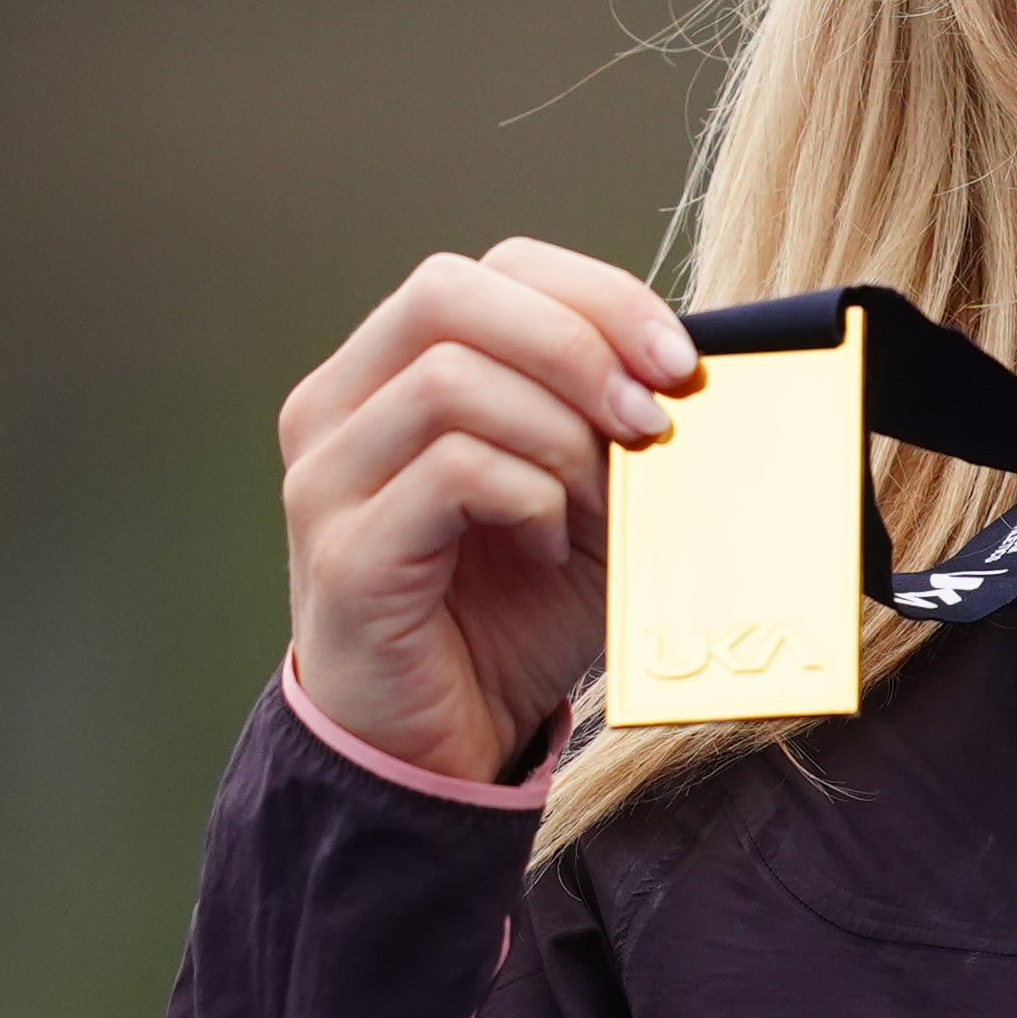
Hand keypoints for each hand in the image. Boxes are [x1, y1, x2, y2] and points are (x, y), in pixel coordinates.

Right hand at [278, 240, 696, 785]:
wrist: (442, 746)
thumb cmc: (510, 615)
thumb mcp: (581, 502)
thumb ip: (610, 427)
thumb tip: (689, 368)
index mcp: (386, 374)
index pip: (487, 271)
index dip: (594, 296)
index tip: (679, 361)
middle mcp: (335, 409)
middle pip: (448, 293)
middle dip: (577, 342)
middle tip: (653, 416)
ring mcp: (327, 479)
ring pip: (451, 379)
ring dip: (560, 434)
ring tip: (596, 502)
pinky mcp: (346, 554)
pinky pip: (453, 472)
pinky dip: (530, 499)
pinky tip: (550, 551)